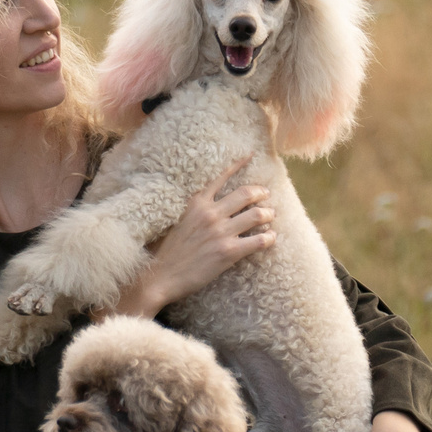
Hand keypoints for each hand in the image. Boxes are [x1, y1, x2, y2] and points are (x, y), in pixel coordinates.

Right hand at [111, 159, 274, 319]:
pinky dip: (269, 237)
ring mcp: (221, 232)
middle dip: (261, 192)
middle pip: (246, 194)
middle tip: (266, 195)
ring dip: (268, 214)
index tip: (251, 156)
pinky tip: (271, 237)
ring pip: (256, 215)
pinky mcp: (229, 251)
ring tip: (271, 215)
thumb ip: (194, 210)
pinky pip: (259, 240)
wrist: (159, 276)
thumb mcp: (176, 220)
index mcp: (197, 203)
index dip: (239, 165)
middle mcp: (211, 213)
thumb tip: (209, 205)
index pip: (222, 178)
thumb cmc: (165, 252)